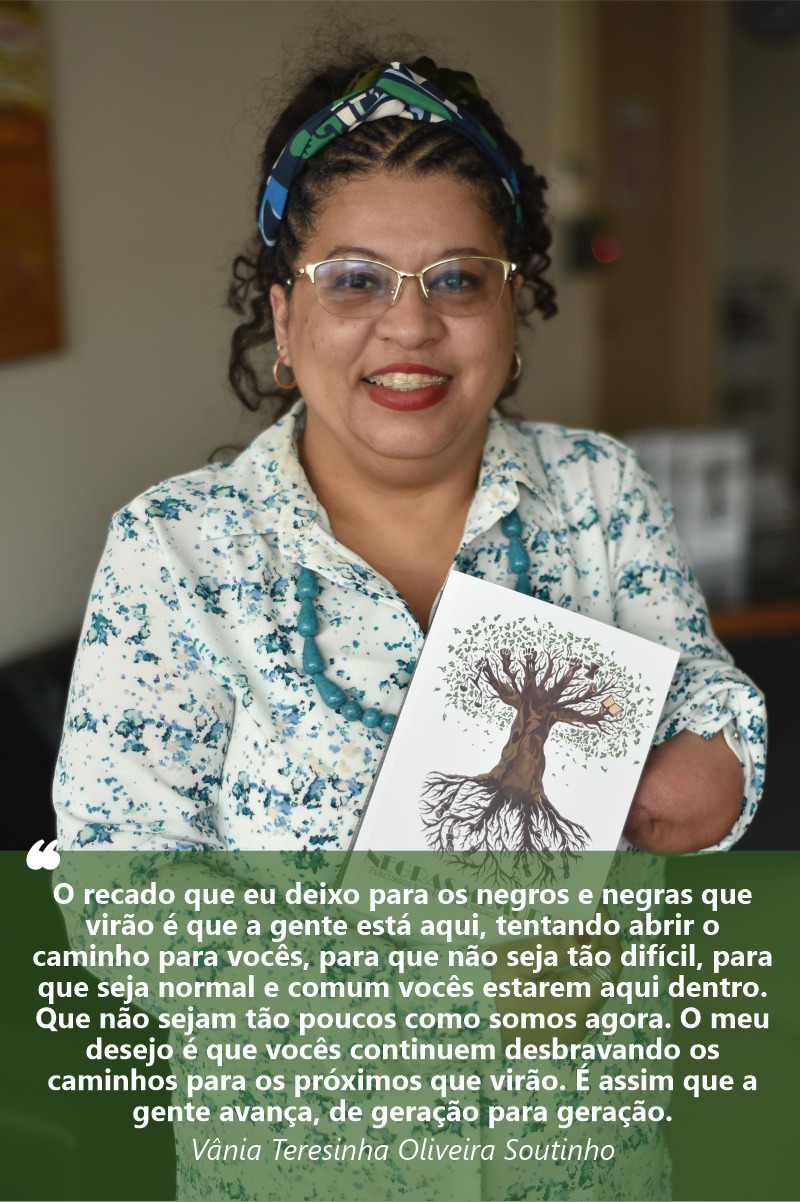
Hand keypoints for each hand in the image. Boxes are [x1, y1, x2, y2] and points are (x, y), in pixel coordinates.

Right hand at [490, 913, 620, 1048]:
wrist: (463, 1023)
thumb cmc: (488, 989)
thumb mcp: (518, 959)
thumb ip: (556, 945)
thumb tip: (586, 932)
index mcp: (575, 1008)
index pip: (610, 966)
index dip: (607, 933)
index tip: (595, 907)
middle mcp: (579, 1024)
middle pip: (599, 976)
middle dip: (593, 944)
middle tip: (579, 913)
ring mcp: (566, 1031)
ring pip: (586, 986)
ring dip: (580, 959)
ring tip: (565, 930)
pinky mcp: (554, 1031)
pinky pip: (571, 998)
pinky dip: (568, 975)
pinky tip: (552, 958)